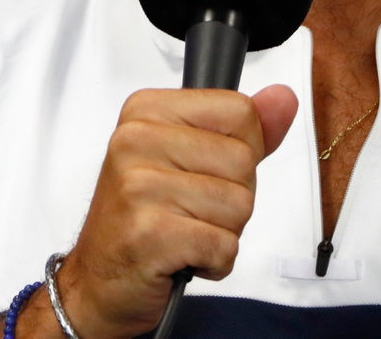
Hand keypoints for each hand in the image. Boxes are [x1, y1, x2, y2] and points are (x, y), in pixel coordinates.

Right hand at [46, 84, 297, 337]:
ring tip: (184, 233)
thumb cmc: (143, 219)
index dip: (240, 151)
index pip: (239, 111)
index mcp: (146, 111)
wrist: (97, 283)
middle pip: (243, 161)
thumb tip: (283, 99)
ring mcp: (140, 186)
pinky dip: (215, 262)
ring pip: (240, 204)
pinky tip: (182, 257)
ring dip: (223, 232)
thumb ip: (242, 131)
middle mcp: (136, 139)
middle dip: (232, 197)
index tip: (202, 172)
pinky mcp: (150, 233)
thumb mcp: (190, 160)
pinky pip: (225, 245)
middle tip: (189, 211)